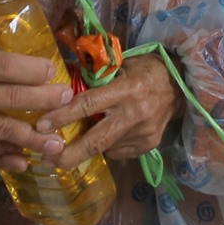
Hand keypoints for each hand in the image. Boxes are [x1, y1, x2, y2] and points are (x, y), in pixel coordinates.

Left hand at [34, 55, 183, 169]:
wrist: (182, 86)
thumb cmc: (147, 70)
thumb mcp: (122, 65)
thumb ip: (97, 79)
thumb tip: (64, 90)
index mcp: (127, 89)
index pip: (88, 105)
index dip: (62, 117)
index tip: (40, 126)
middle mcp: (135, 114)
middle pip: (96, 141)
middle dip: (69, 154)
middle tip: (47, 159)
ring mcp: (144, 134)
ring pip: (105, 147)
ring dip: (86, 147)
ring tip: (72, 144)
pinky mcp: (148, 146)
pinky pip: (118, 150)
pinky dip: (107, 145)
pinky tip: (109, 134)